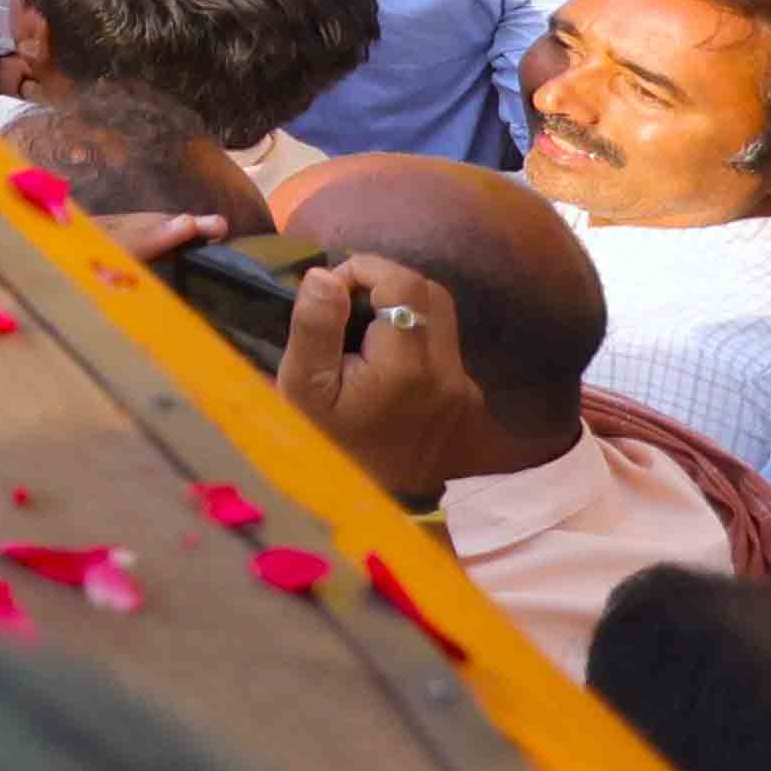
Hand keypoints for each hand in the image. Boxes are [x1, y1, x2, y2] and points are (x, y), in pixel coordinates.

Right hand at [276, 248, 493, 503]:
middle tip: (347, 302)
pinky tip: (385, 356)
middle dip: (385, 282)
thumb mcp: (302, 389)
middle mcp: (444, 370)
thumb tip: (324, 275)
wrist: (371, 500)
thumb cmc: (326, 443)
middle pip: (429, 291)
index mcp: (403, 366)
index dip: (364, 270)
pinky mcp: (468, 393)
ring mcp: (462, 383)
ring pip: (442, 312)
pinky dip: (415, 333)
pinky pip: (445, 341)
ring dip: (403, 304)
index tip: (332, 290)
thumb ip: (313, 328)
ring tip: (364, 325)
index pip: (401, 284)